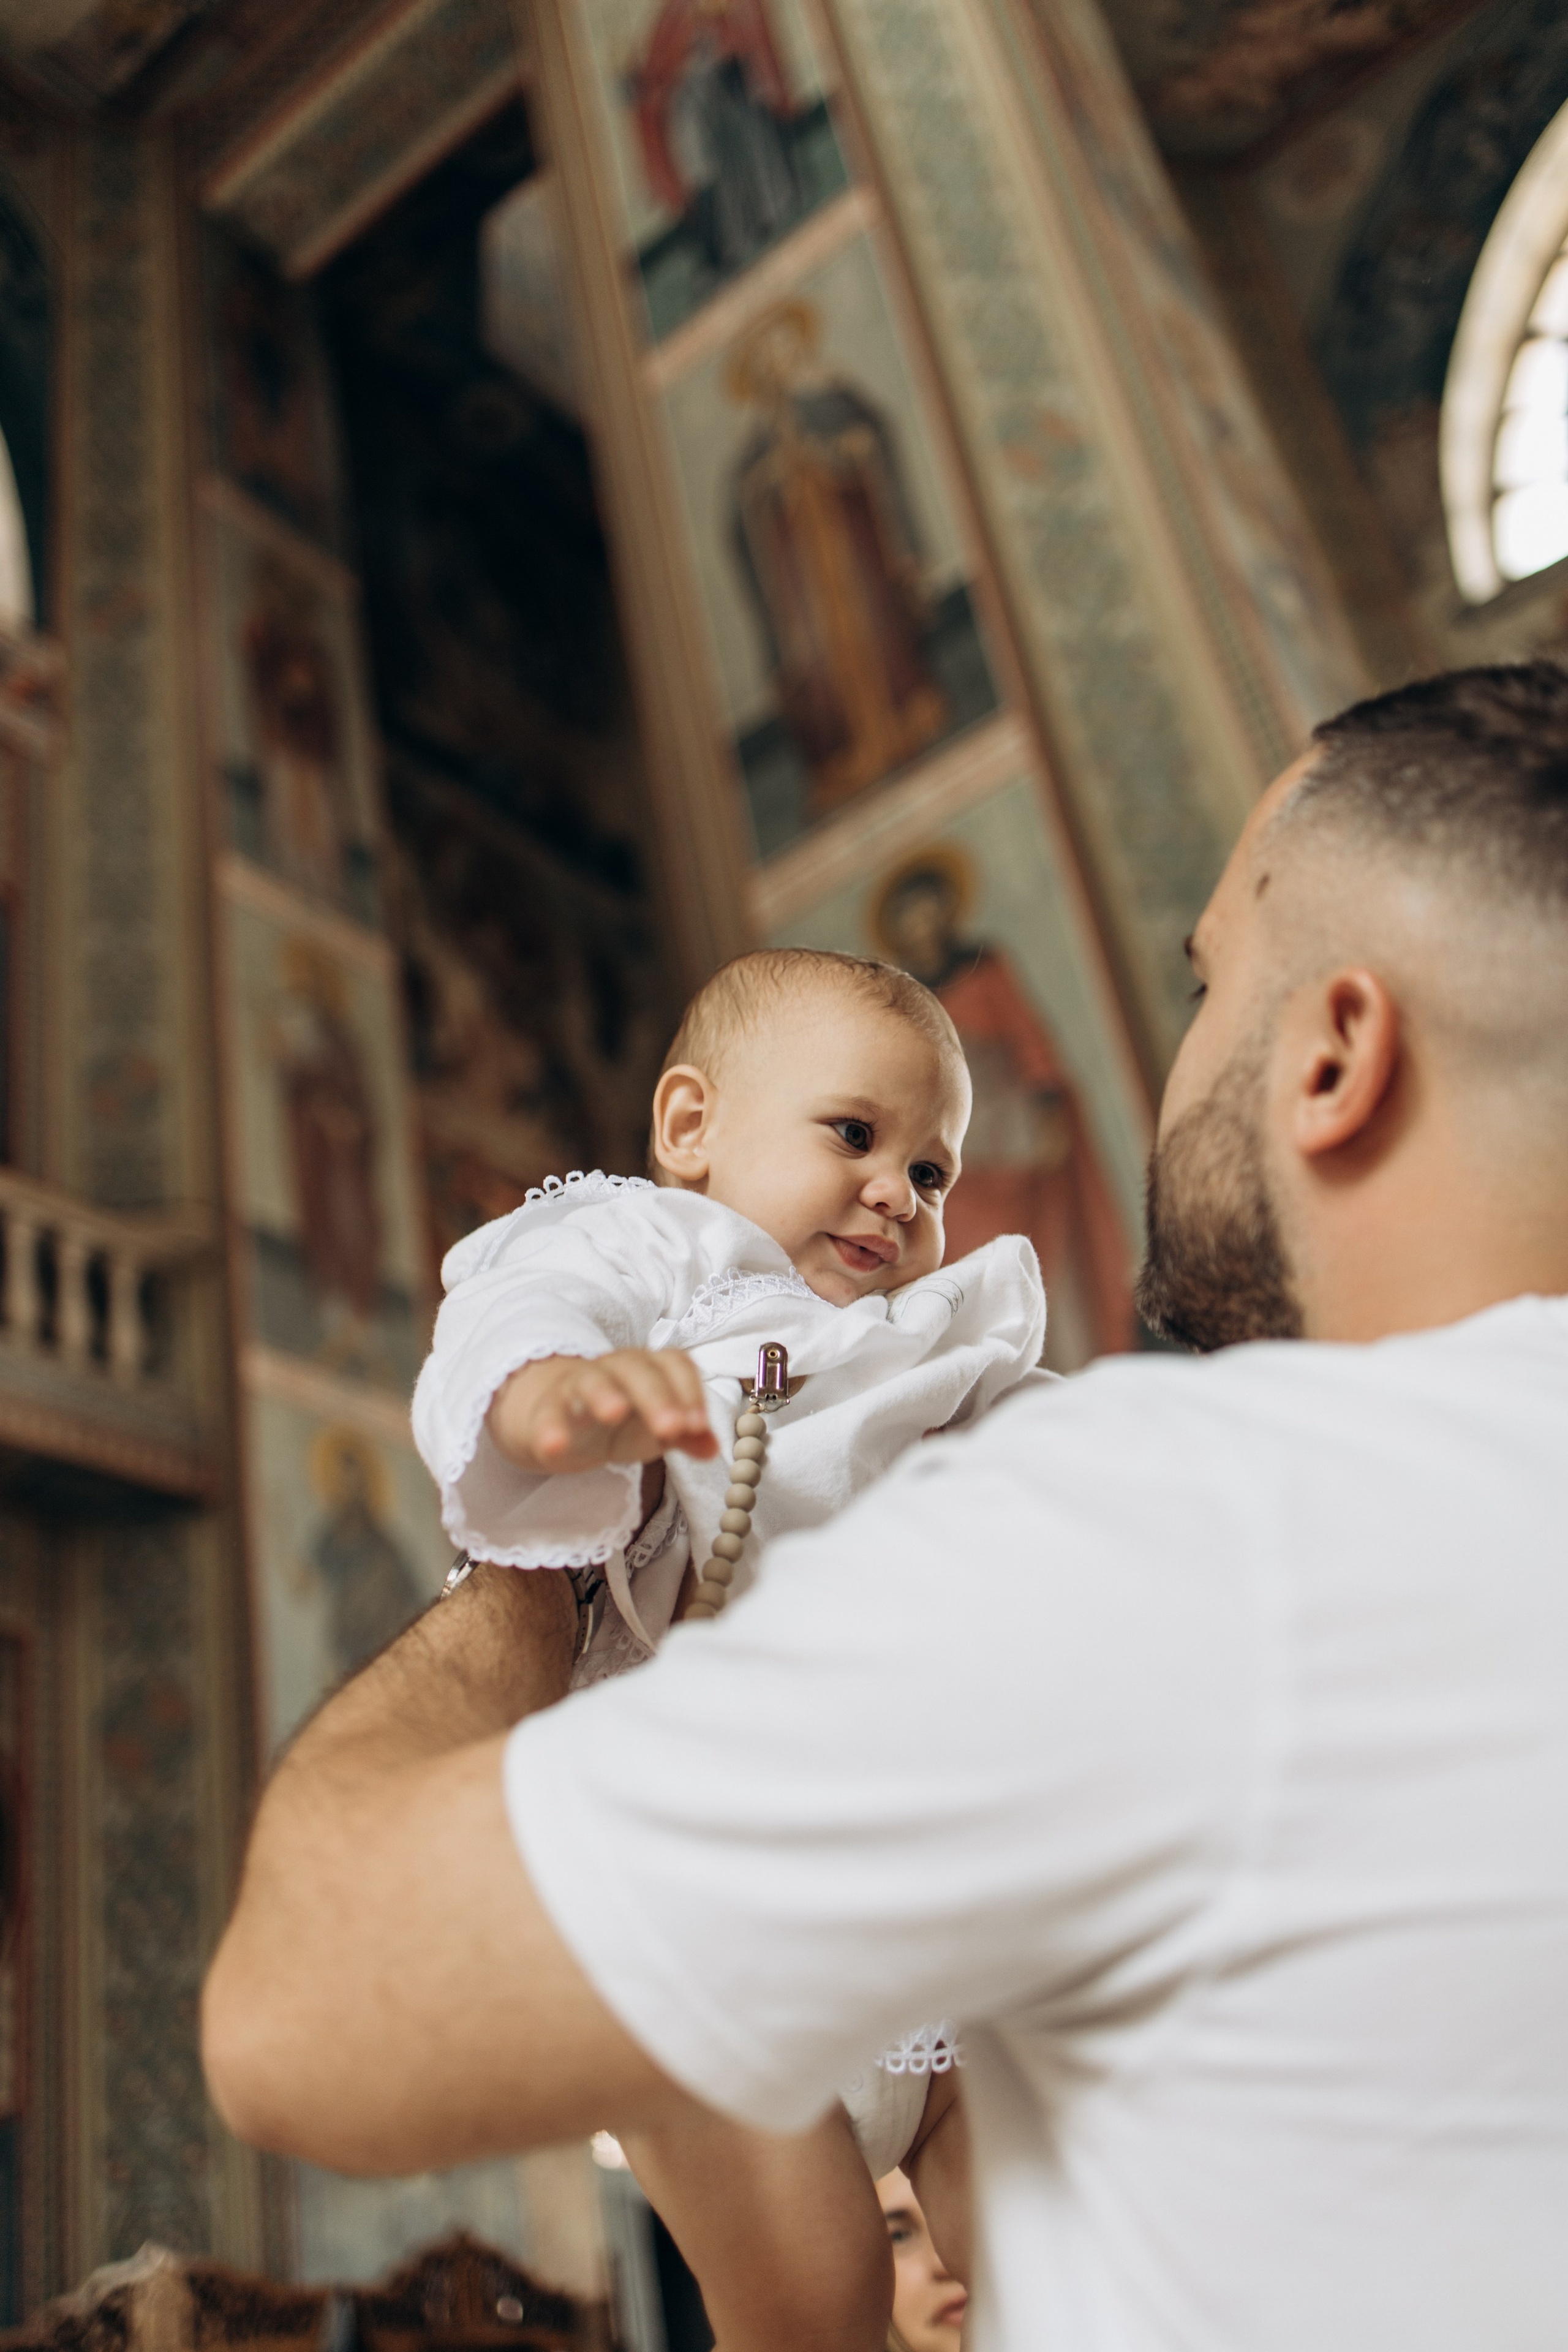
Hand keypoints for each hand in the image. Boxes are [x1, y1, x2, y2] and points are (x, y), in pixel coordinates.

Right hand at [487, 1350, 717, 1473]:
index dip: (689, 1390)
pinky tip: (554, 1446)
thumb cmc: (620, 1422)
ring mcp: (579, 1386)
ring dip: (603, 1394)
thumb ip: (686, 1435)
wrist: (561, 1419)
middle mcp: (615, 1369)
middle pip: (636, 1368)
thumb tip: (713, 1448)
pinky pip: (548, 1415)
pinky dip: (550, 1429)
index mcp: (649, 1368)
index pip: (674, 1363)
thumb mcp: (655, 1429)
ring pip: (590, 1380)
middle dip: (656, 1396)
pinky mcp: (548, 1411)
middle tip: (672, 1428)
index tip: (698, 1425)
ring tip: (614, 1413)